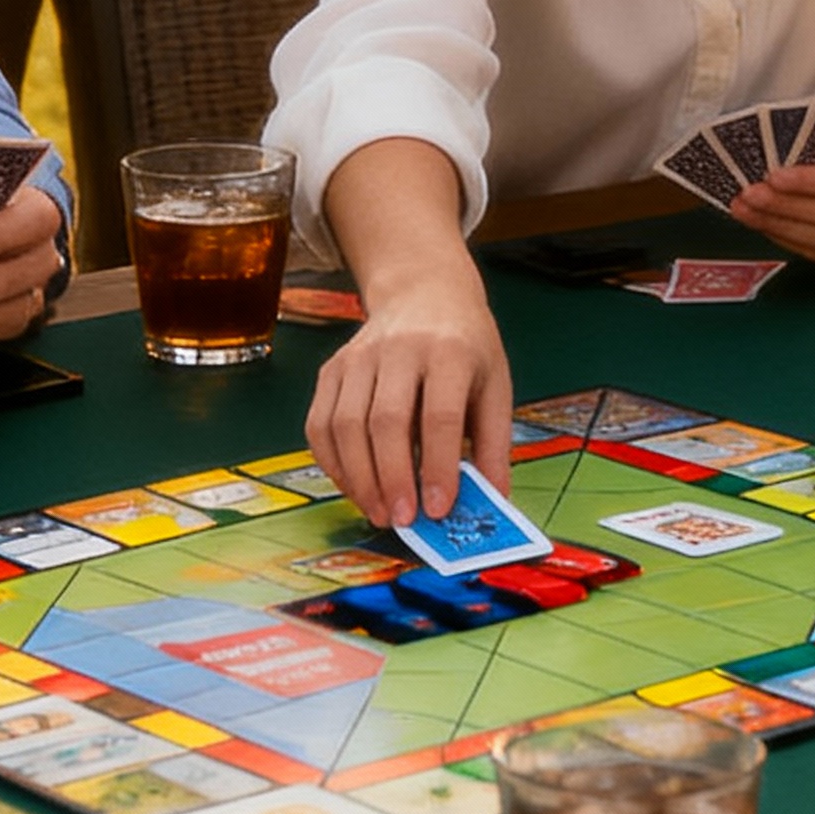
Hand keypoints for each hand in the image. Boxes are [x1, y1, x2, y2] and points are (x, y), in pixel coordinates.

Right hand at [311, 286, 509, 530]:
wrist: (423, 293)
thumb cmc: (465, 347)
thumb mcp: (495, 384)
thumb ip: (493, 444)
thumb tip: (493, 503)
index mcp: (450, 351)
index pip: (439, 415)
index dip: (438, 466)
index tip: (438, 509)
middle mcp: (399, 349)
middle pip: (386, 421)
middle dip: (392, 478)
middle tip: (403, 520)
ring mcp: (358, 357)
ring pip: (345, 425)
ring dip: (359, 478)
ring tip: (379, 513)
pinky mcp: (332, 369)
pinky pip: (320, 424)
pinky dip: (333, 464)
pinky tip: (354, 487)